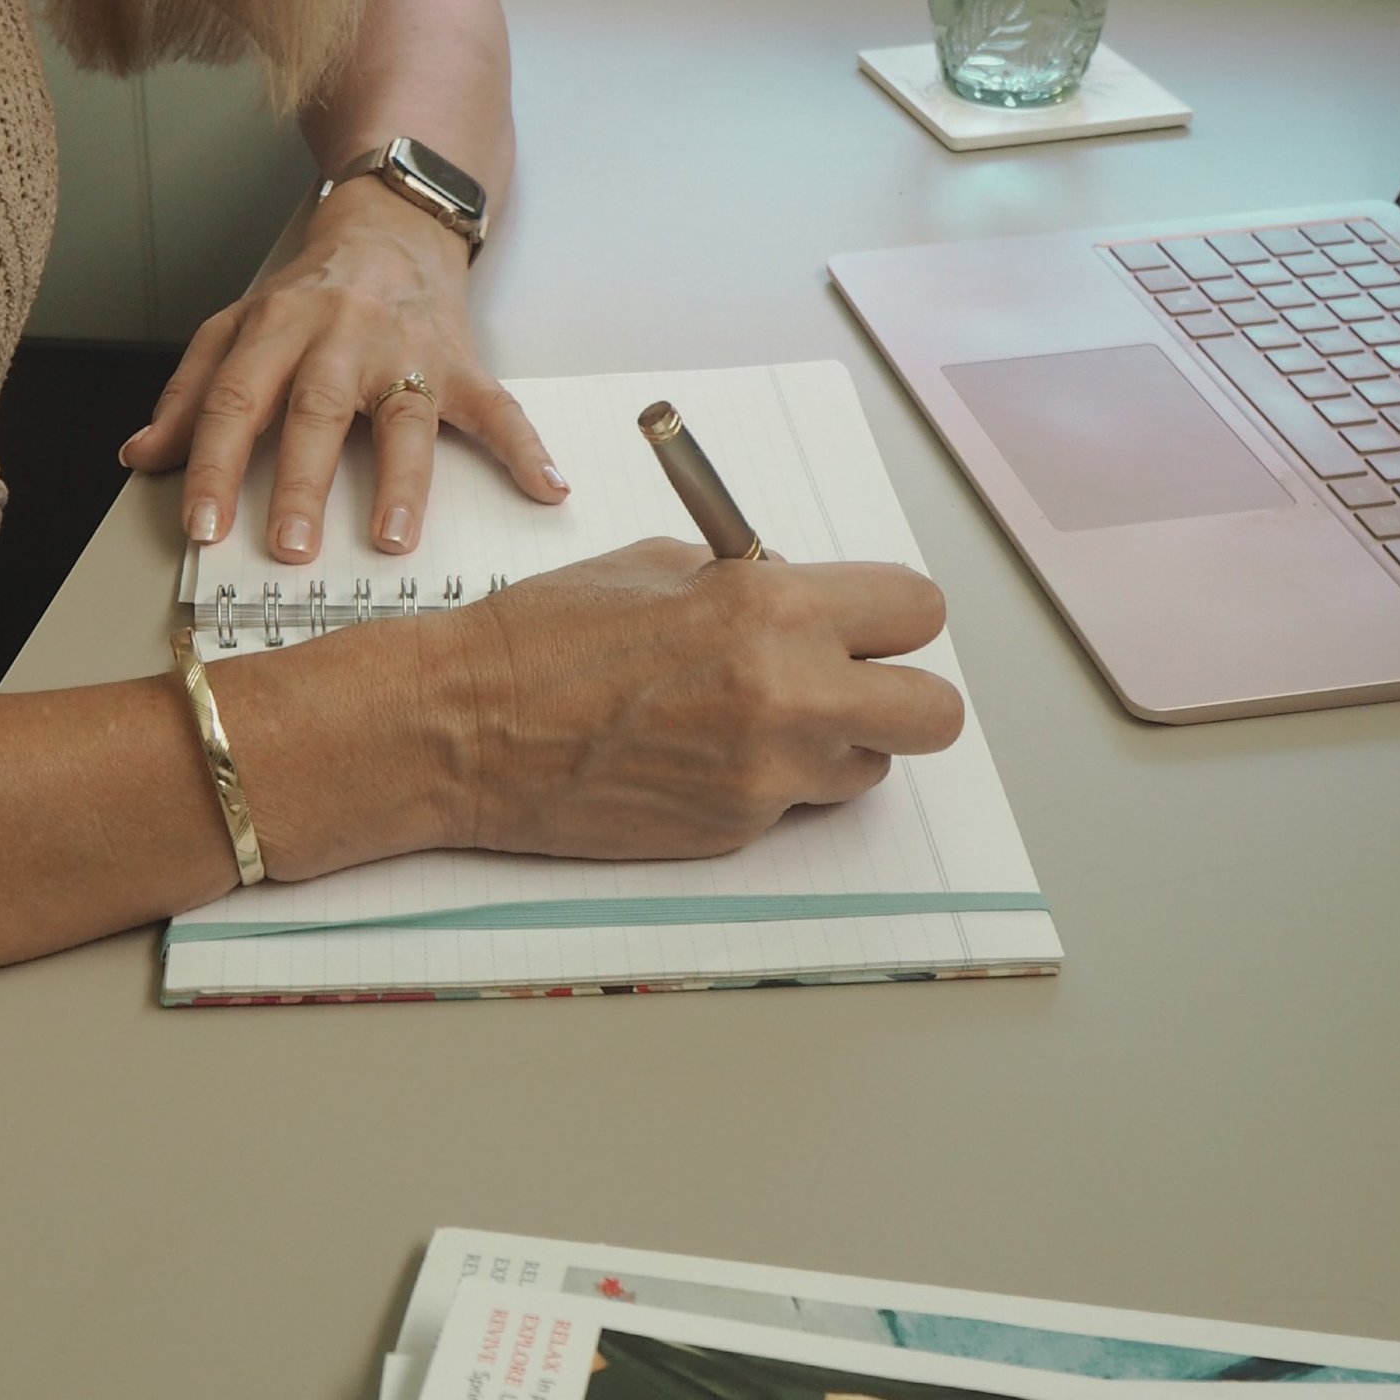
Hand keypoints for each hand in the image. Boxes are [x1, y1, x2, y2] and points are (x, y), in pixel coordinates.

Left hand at [120, 178, 566, 558]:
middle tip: (288, 548)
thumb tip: (141, 458)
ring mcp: (404, 349)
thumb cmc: (309, 292)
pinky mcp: (460, 362)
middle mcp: (338, 336)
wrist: (392, 223)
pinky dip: (525, 448)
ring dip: (401, 481)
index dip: (212, 465)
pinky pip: (496, 407)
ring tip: (394, 539)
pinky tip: (546, 488)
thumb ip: (190, 394)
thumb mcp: (239, 329)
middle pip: (315, 409)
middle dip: (300, 481)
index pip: (234, 401)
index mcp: (275, 328)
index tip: (201, 528)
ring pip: (402, 415)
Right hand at [414, 539, 964, 861]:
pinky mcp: (735, 832)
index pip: (916, 611)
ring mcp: (765, 775)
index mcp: (772, 608)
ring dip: (832, 744)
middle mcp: (787, 694)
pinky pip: (792, 805)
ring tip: (751, 719)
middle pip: (934, 713)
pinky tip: (694, 754)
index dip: (893, 618)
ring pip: (867, 767)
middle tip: (851, 681)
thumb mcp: (663, 568)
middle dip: (902, 694)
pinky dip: (764, 781)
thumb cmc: (546, 636)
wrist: (466, 725)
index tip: (867, 622)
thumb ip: (756, 585)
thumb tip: (810, 604)